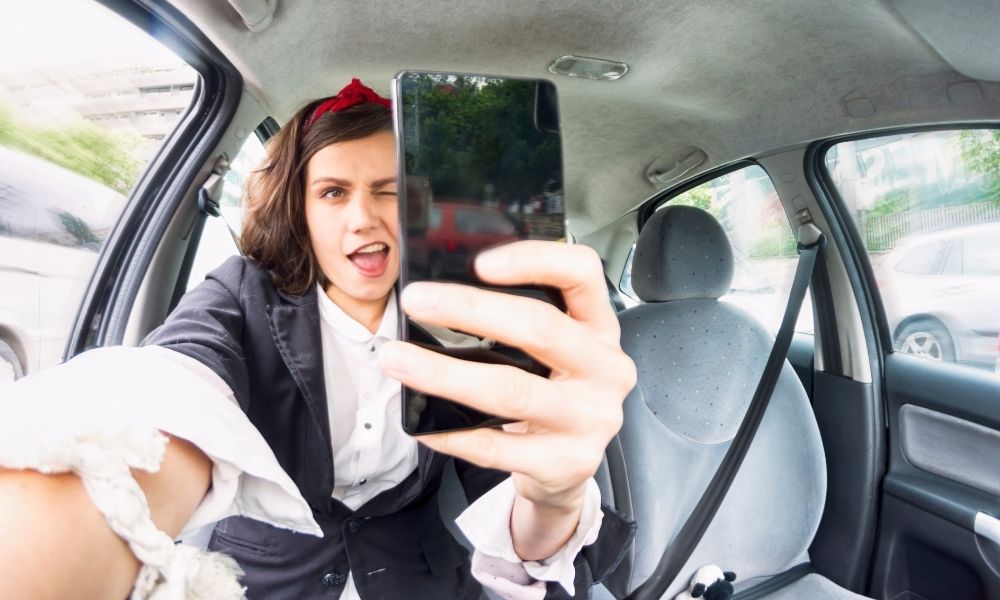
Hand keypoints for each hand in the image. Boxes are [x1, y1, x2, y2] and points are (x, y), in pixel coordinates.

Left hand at [379, 241, 635, 511]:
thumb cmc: (552, 391)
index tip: (481, 262)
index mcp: (600, 327)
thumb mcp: (555, 350)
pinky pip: (497, 447)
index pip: (581, 273)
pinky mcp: (566, 462)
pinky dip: (453, 434)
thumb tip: (442, 292)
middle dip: (469, 310)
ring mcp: (590, 418)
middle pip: (540, 328)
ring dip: (445, 373)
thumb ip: (521, 318)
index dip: (535, 260)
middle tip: (416, 301)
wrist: (570, 467)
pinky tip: (423, 425)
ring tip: (398, 360)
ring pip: (511, 390)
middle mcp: (604, 368)